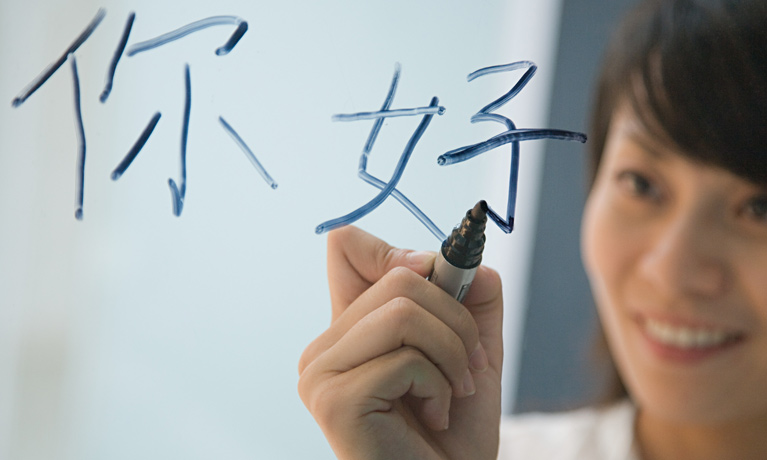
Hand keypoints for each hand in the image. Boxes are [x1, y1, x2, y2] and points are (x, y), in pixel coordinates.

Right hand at [298, 226, 503, 459]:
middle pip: (398, 276)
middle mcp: (323, 347)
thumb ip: (473, 301)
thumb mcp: (473, 351)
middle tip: (472, 365)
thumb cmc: (455, 430)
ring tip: (456, 391)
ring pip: (404, 312)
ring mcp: (321, 373)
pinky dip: (440, 386)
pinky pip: (406, 359)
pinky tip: (436, 416)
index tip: (440, 280)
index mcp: (347, 330)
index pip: (345, 245)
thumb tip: (468, 263)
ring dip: (453, 353)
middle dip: (457, 318)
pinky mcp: (334, 400)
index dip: (400, 253)